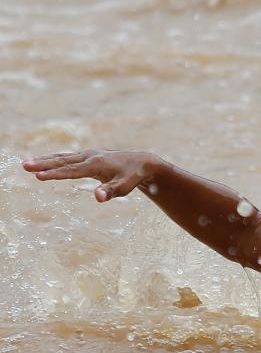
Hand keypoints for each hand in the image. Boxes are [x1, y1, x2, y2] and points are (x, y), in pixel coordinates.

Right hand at [23, 150, 158, 202]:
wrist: (142, 162)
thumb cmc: (133, 177)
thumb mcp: (125, 187)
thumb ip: (110, 192)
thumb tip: (97, 197)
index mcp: (97, 164)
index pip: (72, 171)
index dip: (55, 174)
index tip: (38, 176)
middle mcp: (90, 156)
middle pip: (63, 161)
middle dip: (44, 164)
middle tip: (25, 166)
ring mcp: (89, 154)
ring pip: (64, 157)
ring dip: (45, 160)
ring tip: (27, 164)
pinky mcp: (89, 156)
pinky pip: (68, 157)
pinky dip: (55, 159)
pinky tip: (44, 162)